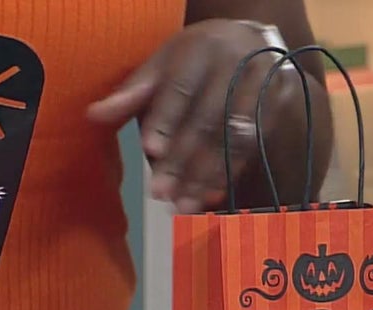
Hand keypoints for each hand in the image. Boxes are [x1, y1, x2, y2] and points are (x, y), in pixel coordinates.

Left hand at [87, 19, 310, 212]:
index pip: (181, 87)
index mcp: (202, 46)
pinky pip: (253, 148)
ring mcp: (263, 86)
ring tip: (184, 205)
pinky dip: (230, 174)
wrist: (252, 41)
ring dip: (207, 176)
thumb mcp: (164, 64)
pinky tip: (210, 197)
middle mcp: (237, 63)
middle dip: (184, 160)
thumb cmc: (197, 58)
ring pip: (234, 139)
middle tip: (162, 193)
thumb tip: (94, 115)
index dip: (166, 119)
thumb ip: (134, 92)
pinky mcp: (278, 107)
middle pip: (208, 119)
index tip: (150, 151)